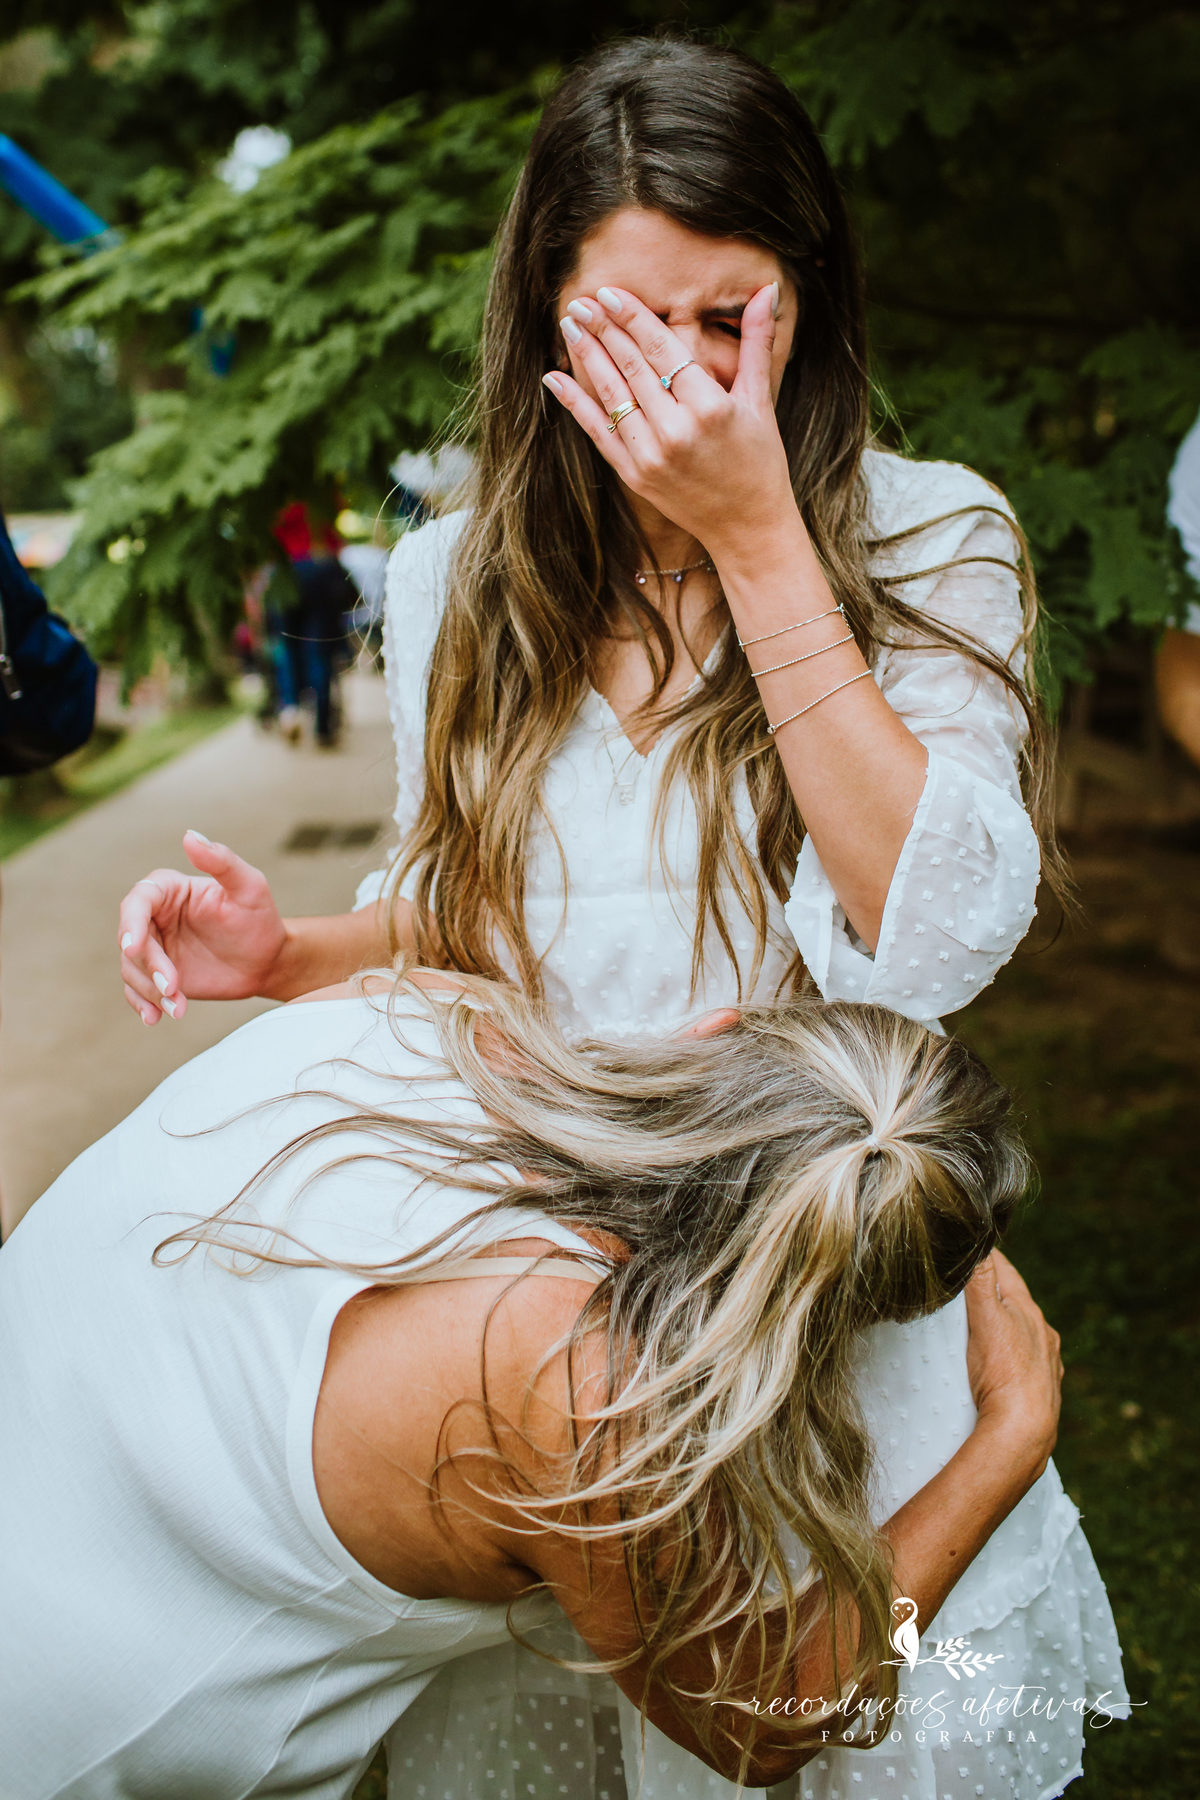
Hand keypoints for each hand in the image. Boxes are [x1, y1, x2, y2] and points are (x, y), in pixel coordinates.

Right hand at [118, 830, 287, 1022]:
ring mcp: (154, 948)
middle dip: (148, 967)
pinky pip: (137, 991)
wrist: (267, 960)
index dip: (131, 923)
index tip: (133, 947)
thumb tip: (190, 835)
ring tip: (177, 1006)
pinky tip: (156, 1018)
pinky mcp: (156, 976)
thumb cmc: (259, 918)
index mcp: (169, 889)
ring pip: (131, 969)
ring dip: (149, 991)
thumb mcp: (249, 887)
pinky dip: (142, 1005)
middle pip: (131, 940)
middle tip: (173, 987)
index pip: (138, 901)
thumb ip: (222, 861)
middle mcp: (155, 917)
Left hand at [543, 283, 795, 554]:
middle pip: (631, 367)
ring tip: (570, 325)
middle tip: (580, 300)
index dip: (632, 317)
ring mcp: (652, 456)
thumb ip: (757, 342)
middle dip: (603, 329)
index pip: (662, 349)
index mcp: (710, 407)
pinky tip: (554, 377)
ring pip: (612, 395)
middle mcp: (677, 431)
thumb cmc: (760, 460)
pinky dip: (575, 404)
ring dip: (586, 357)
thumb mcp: (761, 400)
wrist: (747, 527)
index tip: (608, 293)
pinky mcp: (635, 476)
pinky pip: (598, 433)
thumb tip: (768, 288)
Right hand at [965, 1251, 1062, 1474]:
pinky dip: (1014, 1357)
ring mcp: (1046, 1362)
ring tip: (985, 1324)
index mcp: (1028, 1310)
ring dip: (1007, 1325)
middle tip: (971, 1282)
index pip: (1005, 1271)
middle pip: (1016, 1301)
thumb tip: (979, 1241)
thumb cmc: (1002, 1373)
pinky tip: (1004, 1365)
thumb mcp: (985, 1318)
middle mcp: (1042, 1332)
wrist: (1024, 1431)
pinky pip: (1027, 1363)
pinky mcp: (1043, 1389)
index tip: (971, 1246)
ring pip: (1024, 1333)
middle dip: (995, 1291)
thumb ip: (980, 1279)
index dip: (986, 1257)